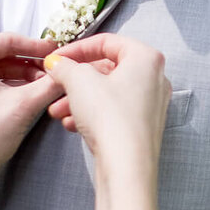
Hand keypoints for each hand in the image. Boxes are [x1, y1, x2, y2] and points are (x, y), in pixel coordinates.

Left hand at [0, 33, 62, 207]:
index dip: (37, 46)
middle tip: (53, 70)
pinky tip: (30, 94)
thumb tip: (67, 72)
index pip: (8, 40)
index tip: (56, 52)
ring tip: (45, 85)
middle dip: (31, 63)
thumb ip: (50, 84)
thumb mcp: (25, 105)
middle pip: (3, 54)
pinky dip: (10, 86)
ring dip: (23, 75)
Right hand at [45, 33, 170, 178]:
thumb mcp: (79, 82)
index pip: (107, 42)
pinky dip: (91, 114)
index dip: (77, 48)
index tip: (57, 58)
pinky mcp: (142, 126)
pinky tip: (72, 124)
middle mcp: (154, 79)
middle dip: (75, 79)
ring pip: (107, 93)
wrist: (126, 166)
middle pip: (107, 69)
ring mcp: (150, 104)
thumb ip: (65, 67)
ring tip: (56, 111)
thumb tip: (57, 63)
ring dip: (79, 99)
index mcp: (146, 58)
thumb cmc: (111, 118)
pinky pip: (113, 112)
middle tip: (55, 85)